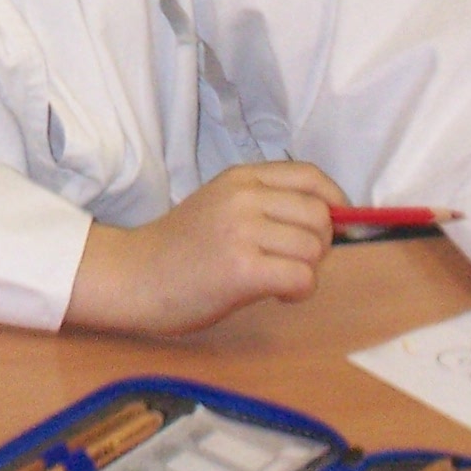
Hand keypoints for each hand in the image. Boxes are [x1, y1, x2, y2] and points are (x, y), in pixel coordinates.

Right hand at [65, 161, 346, 335]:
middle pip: (320, 215)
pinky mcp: (241, 268)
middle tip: (292, 261)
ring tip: (277, 279)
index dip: (334, 201)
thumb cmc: (180, 248)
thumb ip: (265, 203)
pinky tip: (276, 294)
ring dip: (306, 271)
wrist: (134, 276)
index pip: (310, 176)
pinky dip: (298, 291)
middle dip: (319, 244)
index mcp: (239, 178)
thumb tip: (329, 218)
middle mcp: (242, 197)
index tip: (336, 223)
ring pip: (314, 248)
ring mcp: (241, 230)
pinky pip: (301, 277)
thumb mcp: (219, 204)